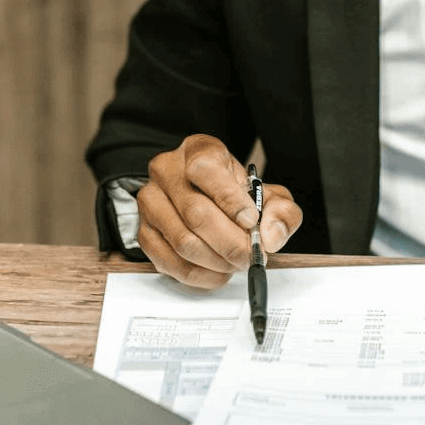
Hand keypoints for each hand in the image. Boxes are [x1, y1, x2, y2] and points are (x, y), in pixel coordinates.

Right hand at [135, 134, 302, 289]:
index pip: (206, 171)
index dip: (230, 200)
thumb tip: (270, 235)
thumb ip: (281, 212)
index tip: (251, 221)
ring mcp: (151, 202)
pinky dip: (200, 274)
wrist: (211, 200)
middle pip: (196, 213)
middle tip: (251, 255)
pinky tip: (219, 271)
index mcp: (198, 150)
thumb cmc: (239, 195)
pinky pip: (169, 262)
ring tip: (237, 263)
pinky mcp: (144, 232)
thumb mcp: (269, 194)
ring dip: (217, 261)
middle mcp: (167, 171)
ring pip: (183, 241)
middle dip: (230, 242)